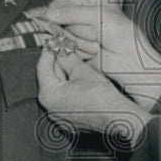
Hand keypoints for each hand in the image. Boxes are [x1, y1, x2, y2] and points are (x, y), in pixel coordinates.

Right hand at [28, 0, 160, 106]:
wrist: (132, 64)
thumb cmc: (124, 36)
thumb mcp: (99, 16)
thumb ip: (72, 12)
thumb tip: (48, 13)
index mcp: (94, 1)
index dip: (56, 7)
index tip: (47, 15)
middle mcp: (86, 15)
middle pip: (61, 17)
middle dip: (74, 27)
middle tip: (92, 34)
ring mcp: (81, 33)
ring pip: (63, 33)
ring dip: (80, 41)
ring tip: (97, 45)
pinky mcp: (79, 49)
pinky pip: (67, 47)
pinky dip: (79, 50)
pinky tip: (92, 52)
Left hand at [36, 48, 151, 142]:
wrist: (117, 118)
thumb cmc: (102, 98)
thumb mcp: (83, 71)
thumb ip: (68, 58)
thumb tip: (62, 48)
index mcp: (49, 95)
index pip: (43, 66)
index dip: (50, 50)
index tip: (54, 41)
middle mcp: (50, 108)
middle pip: (49, 77)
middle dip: (57, 62)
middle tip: (65, 48)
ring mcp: (59, 115)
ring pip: (57, 87)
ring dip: (64, 73)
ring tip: (74, 61)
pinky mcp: (68, 118)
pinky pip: (64, 98)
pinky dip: (69, 86)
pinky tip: (79, 78)